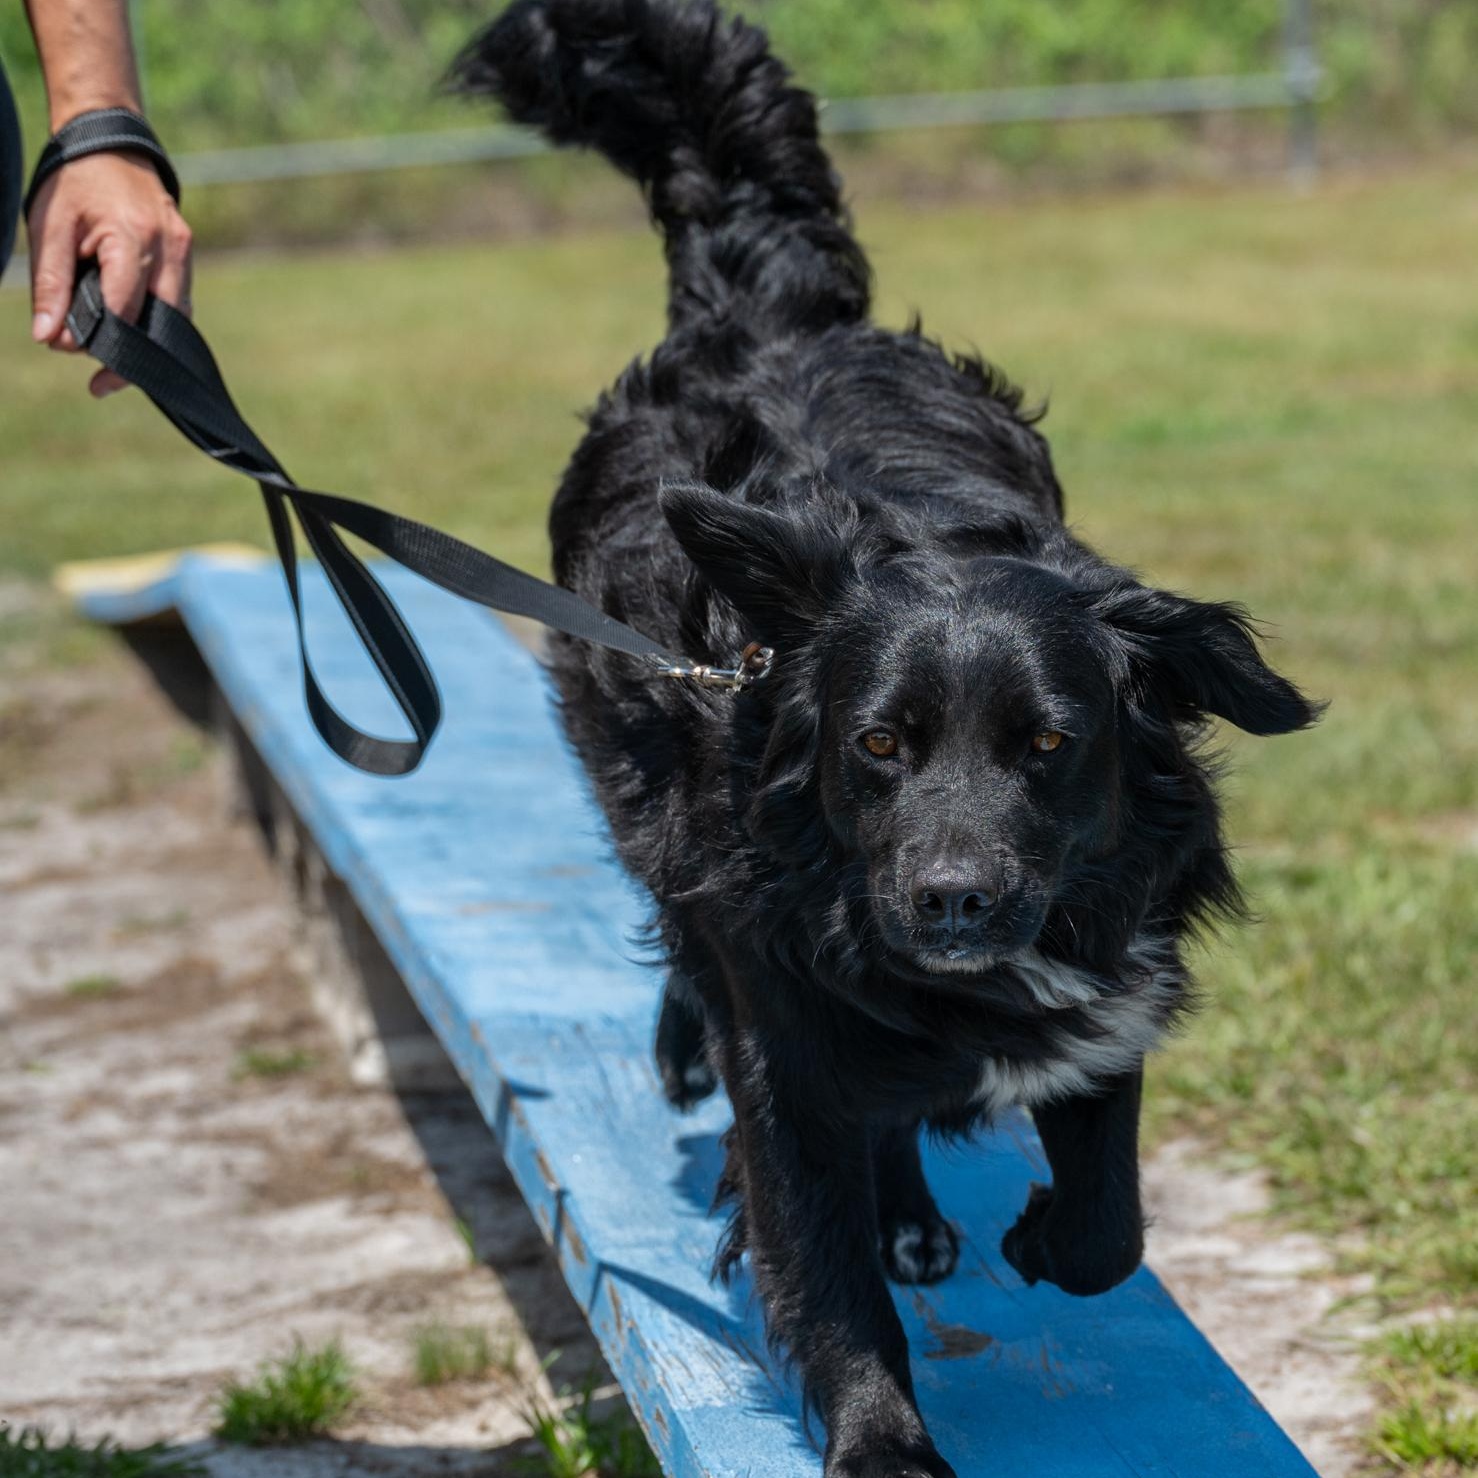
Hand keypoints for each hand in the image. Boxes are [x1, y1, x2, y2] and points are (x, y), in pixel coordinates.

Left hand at [26, 149, 192, 396]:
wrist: (110, 141)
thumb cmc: (75, 181)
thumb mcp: (50, 227)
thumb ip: (50, 284)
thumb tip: (49, 337)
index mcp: (133, 237)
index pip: (123, 308)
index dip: (98, 338)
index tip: (68, 351)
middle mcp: (169, 248)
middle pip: (160, 325)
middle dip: (130, 357)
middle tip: (99, 384)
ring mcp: (184, 253)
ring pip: (175, 319)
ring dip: (145, 343)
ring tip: (111, 362)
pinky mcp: (186, 256)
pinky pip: (178, 303)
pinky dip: (154, 323)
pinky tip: (130, 332)